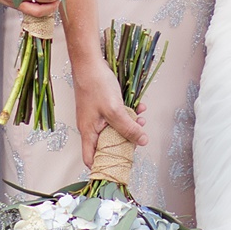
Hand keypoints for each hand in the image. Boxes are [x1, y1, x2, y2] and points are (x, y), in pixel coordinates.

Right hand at [72, 51, 144, 174]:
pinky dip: (127, 113)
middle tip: (138, 138)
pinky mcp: (101, 105)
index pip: (90, 158)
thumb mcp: (115, 110)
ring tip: (141, 119)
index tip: (118, 167)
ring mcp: (95, 115)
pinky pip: (116, 115)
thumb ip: (128, 127)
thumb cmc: (96, 86)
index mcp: (88, 132)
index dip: (102, 165)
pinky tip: (138, 107)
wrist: (89, 62)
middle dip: (124, 141)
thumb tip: (142, 141)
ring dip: (129, 125)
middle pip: (107, 143)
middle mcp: (90, 126)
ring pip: (114, 128)